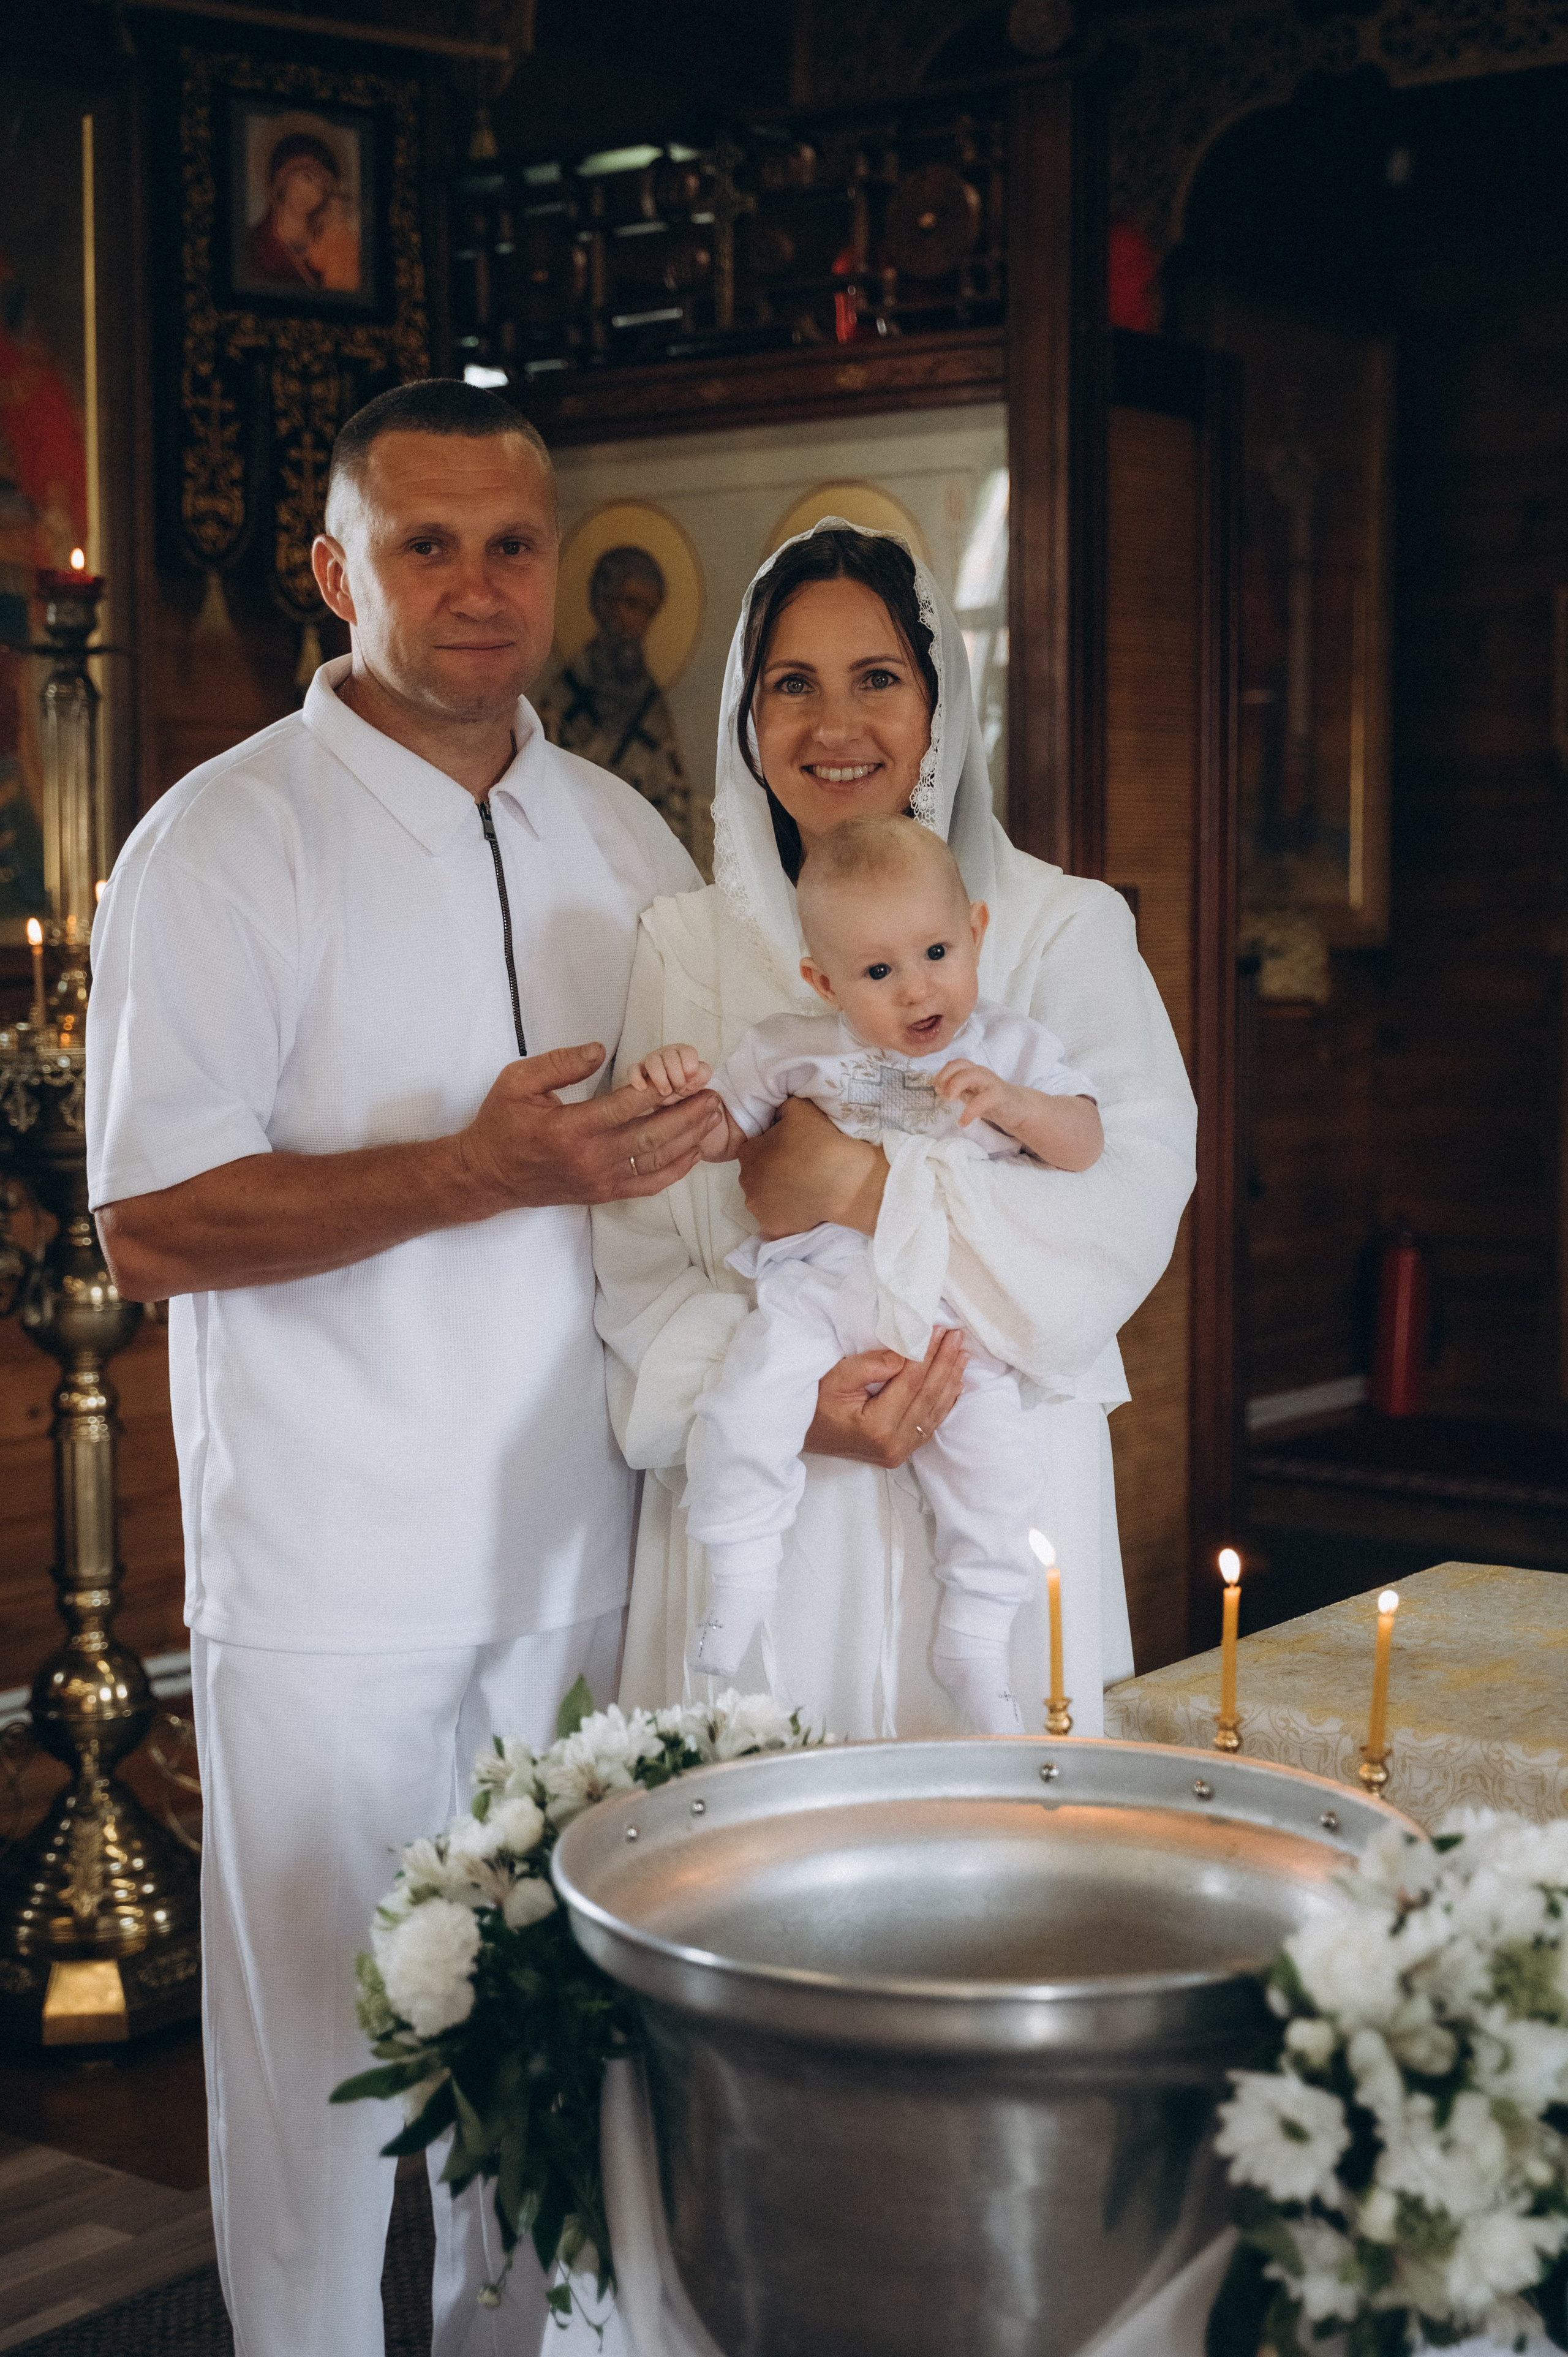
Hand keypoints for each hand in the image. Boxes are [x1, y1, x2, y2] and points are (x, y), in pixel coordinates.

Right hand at [458, 1041, 724, 1209]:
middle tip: (713, 1093)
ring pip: (656, 1161)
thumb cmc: (501, 1125)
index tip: (687, 1073)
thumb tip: (601, 1049)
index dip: (660, 1090)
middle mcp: (589, 1158)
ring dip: (689, 1138)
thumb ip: (560, 1063)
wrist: (488, 1176)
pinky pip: (648, 1184)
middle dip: (688, 1114)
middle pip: (651, 1136)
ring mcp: (599, 1180)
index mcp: (568, 1129)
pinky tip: (695, 1151)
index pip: (624, 1108)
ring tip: (712, 1115)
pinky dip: (676, 1170)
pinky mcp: (603, 1193)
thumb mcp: (518, 1082)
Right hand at [629, 1043, 711, 1100]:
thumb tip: (697, 1071)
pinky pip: (633, 1069)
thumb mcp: (699, 1079)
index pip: (687, 1052)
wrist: (672, 1096)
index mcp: (683, 1052)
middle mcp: (666, 1053)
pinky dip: (636, 1078)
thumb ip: (703, 1073)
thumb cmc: (686, 1084)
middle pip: (670, 1057)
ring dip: (660, 1079)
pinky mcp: (638, 1070)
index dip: (690, 1068)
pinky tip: (642, 1088)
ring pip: (652, 1061)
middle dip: (677, 1077)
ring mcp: (651, 1060)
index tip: (690, 1080)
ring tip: (665, 1092)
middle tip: (680, 1089)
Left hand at [737, 1097, 888, 1239]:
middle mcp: (747, 1184)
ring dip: (776, 1194)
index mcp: (749, 1154)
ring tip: (802, 1188)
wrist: (844, 1180)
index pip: (752, 1149)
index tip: (790, 1149)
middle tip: (797, 1168)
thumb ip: (779, 1109)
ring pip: (763, 1199)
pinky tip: (802, 1206)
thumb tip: (776, 1115)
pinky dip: (785, 1214)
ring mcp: (759, 1209)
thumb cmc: (820, 1143)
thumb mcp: (798, 1108)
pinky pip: (775, 1219)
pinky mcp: (773, 1228)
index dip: (770, 1148)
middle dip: (770, 1171)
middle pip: (755, 1175)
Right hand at [803, 1329, 966, 1466]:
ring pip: (934, 1411)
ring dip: (950, 1380)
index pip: (911, 1384)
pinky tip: (955, 1382)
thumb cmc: (815, 1403)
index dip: (927, 1355)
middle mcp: (894, 1445)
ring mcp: (899, 1451)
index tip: (938, 1330)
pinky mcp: (900, 1451)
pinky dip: (945, 1401)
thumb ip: (873, 1364)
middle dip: (945, 1363)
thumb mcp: (837, 1377)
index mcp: (878, 1427)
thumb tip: (907, 1354)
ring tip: (962, 1353)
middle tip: (957, 1336)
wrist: (802, 1434)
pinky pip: (929, 1424)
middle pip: (928, 1397)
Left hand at [935, 1058, 1013, 1129]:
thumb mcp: (972, 1095)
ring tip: (950, 1101)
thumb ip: (958, 1090)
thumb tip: (939, 1088)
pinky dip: (969, 1111)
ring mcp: (991, 1083)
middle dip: (945, 1077)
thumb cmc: (993, 1102)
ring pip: (970, 1075)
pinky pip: (982, 1100)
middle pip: (960, 1064)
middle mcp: (982, 1073)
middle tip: (941, 1093)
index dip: (942, 1073)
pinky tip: (963, 1122)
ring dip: (955, 1086)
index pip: (955, 1063)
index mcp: (974, 1072)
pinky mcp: (1000, 1096)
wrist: (1019, 1110)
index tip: (936, 1088)